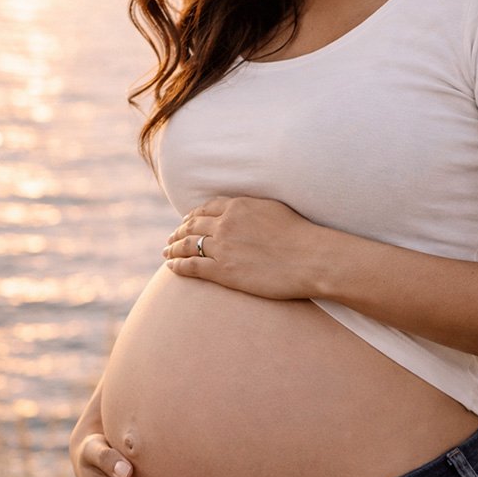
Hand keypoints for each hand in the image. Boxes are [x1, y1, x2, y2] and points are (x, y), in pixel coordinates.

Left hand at [163, 195, 323, 298]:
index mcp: (238, 205)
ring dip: (173, 248)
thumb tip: (243, 210)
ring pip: (188, 245)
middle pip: (192, 225)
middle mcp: (225, 223)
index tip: (186, 221)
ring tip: (166, 252)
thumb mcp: (273, 209)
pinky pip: (192, 266)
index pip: (206, 208)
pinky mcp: (224, 271)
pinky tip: (171, 267)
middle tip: (171, 238)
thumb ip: (252, 208)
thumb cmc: (300, 235)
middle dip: (179, 231)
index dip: (193, 215)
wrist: (310, 258)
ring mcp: (223, 247)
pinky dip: (178, 265)